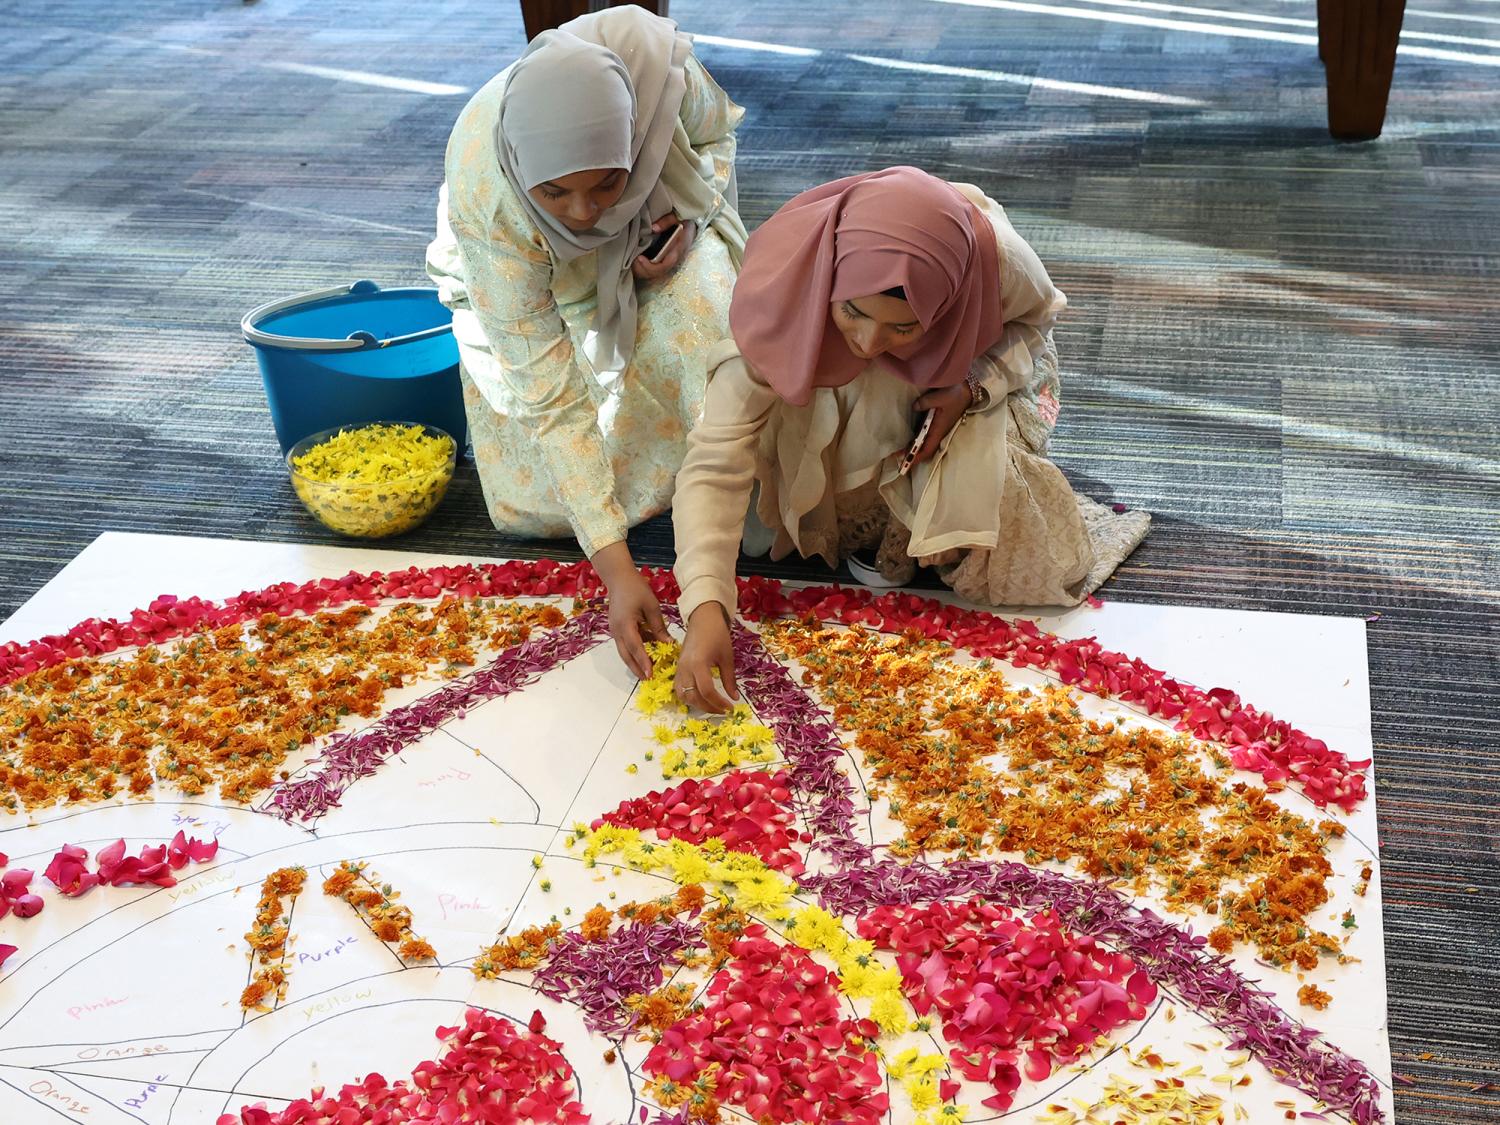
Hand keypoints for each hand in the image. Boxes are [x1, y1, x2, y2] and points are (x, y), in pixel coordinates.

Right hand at [593, 542, 666, 679]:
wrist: (618, 578)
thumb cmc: (636, 588)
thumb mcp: (652, 607)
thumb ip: (658, 627)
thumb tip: (668, 643)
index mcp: (625, 625)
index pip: (636, 648)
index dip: (643, 662)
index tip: (650, 674)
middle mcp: (617, 631)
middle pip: (626, 655)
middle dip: (636, 668)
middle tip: (647, 679)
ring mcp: (615, 630)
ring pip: (624, 651)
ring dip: (634, 661)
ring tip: (647, 671)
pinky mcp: (617, 628)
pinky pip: (625, 643)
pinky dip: (634, 650)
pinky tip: (645, 653)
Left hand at [631, 215, 693, 281]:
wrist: (690, 226)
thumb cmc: (683, 221)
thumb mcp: (679, 217)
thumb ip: (667, 221)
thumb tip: (653, 228)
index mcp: (679, 248)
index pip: (667, 264)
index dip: (652, 266)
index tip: (639, 258)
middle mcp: (675, 258)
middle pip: (659, 272)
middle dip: (644, 269)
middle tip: (634, 261)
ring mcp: (670, 262)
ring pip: (656, 274)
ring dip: (643, 270)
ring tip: (633, 262)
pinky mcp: (665, 261)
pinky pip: (654, 271)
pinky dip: (644, 268)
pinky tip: (636, 261)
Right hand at [675, 603, 738, 713]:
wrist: (702, 619)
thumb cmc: (717, 634)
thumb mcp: (727, 657)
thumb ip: (729, 679)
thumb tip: (735, 697)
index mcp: (698, 663)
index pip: (707, 691)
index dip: (719, 703)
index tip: (731, 707)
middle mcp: (685, 668)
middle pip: (693, 697)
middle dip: (709, 707)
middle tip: (724, 709)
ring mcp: (679, 669)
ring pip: (683, 696)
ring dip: (697, 705)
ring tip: (713, 706)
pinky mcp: (678, 668)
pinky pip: (679, 689)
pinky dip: (689, 698)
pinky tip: (701, 698)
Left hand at [907, 382, 972, 466]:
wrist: (967, 390)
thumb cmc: (955, 395)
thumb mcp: (940, 397)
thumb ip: (925, 403)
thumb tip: (914, 407)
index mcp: (939, 429)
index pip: (927, 448)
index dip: (917, 456)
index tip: (906, 461)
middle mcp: (939, 431)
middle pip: (925, 449)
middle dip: (912, 455)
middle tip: (897, 457)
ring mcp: (939, 428)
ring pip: (925, 443)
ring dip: (914, 448)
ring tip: (900, 450)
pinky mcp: (938, 422)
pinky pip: (926, 435)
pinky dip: (917, 439)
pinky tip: (909, 438)